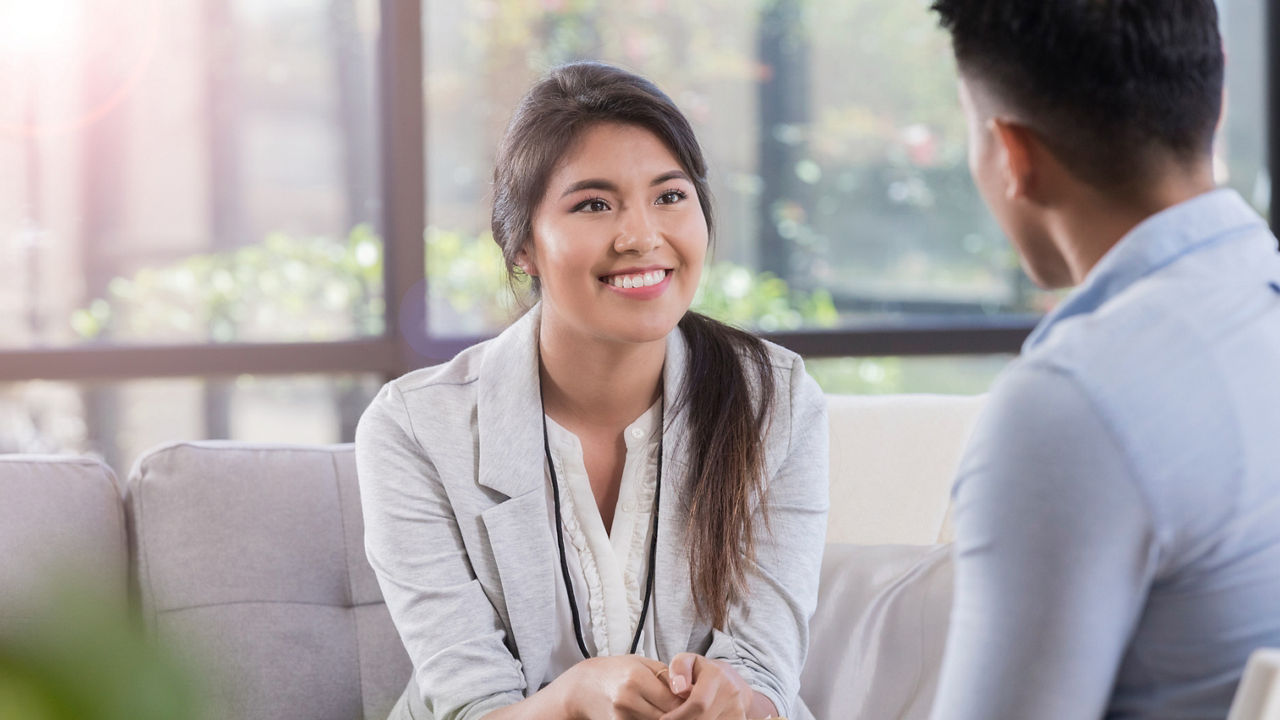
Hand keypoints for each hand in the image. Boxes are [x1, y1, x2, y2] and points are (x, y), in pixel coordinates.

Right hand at [558, 655, 683, 719]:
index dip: (688, 704)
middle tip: (691, 712)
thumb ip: (668, 677)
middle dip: (681, 716)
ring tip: (669, 711)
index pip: (674, 700)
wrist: (583, 687)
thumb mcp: (642, 664)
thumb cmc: (617, 672)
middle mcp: (627, 699)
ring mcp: (620, 717)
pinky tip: (654, 715)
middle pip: (668, 717)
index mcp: (636, 678)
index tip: (697, 703)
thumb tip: (693, 692)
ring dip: (667, 719)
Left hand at [657, 653, 751, 719]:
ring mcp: (738, 710)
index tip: (664, 719)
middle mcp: (731, 692)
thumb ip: (679, 667)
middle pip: (702, 718)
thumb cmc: (708, 675)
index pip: (697, 703)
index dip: (678, 715)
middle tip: (673, 718)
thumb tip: (678, 688)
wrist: (738, 691)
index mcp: (717, 675)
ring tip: (685, 716)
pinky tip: (697, 718)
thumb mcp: (691, 662)